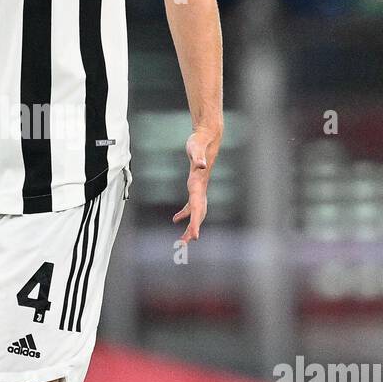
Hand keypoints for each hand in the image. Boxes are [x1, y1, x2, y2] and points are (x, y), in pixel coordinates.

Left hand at [172, 125, 220, 245]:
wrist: (207, 137)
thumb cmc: (199, 142)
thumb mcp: (196, 148)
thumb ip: (198, 157)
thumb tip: (200, 164)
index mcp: (198, 185)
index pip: (197, 208)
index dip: (195, 222)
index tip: (194, 236)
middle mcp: (200, 190)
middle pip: (198, 215)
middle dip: (193, 229)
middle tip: (185, 244)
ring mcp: (199, 189)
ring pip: (195, 213)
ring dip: (190, 226)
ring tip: (183, 240)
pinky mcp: (195, 186)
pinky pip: (190, 205)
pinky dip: (184, 214)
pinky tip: (175, 220)